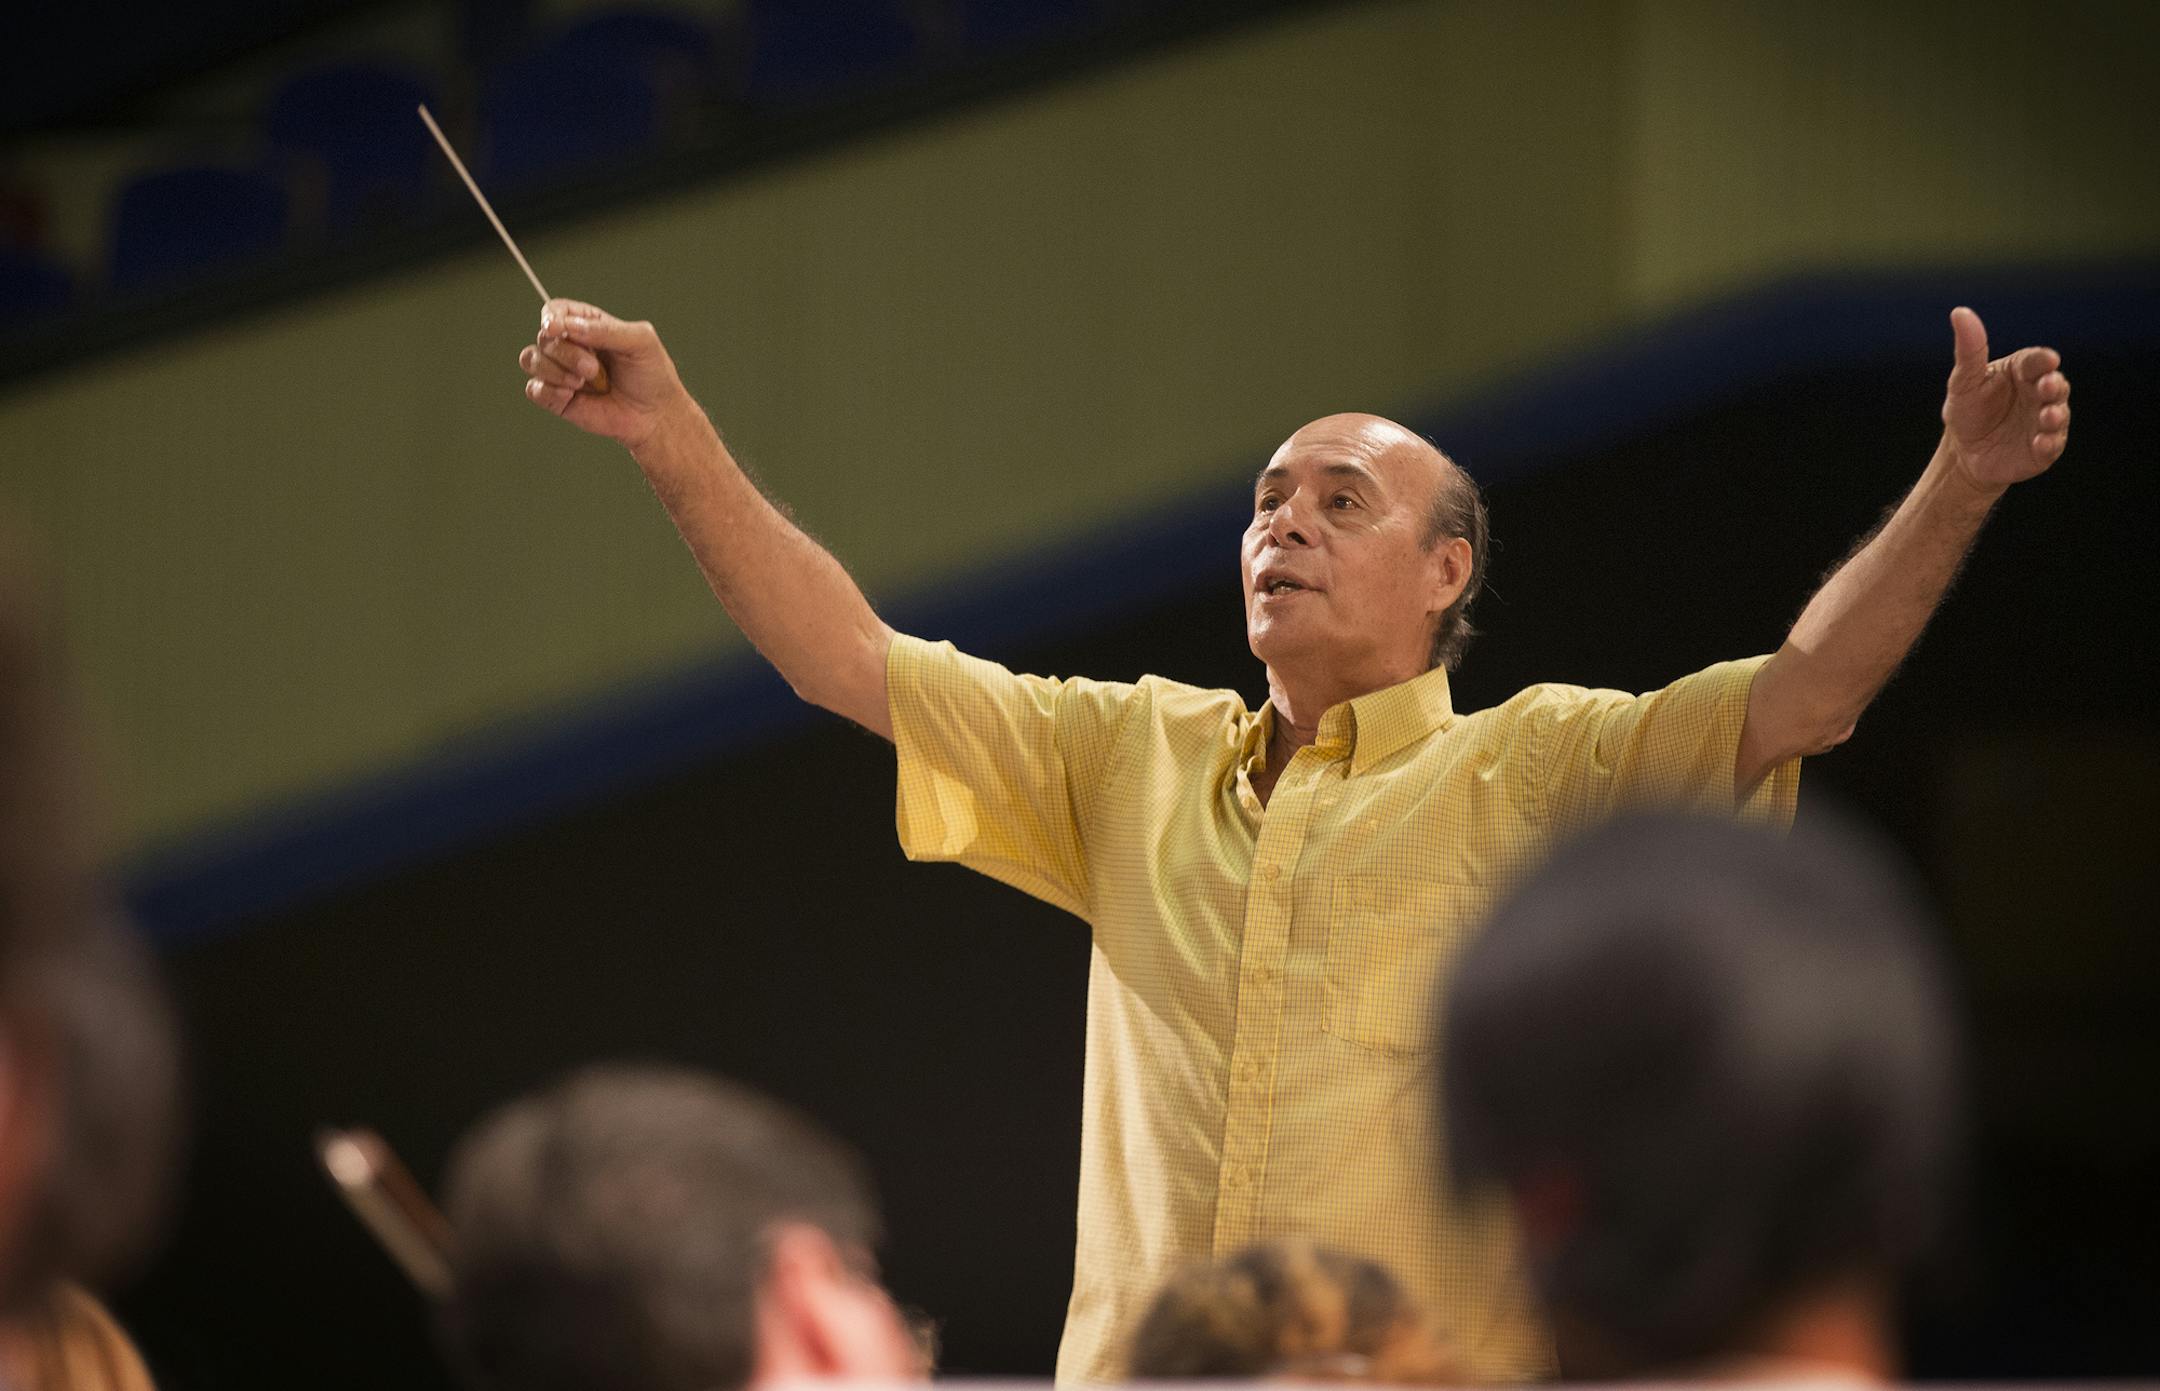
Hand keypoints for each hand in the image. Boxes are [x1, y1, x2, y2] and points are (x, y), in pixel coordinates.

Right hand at [520, 299, 692, 450]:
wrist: (655, 416)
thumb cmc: (652, 376)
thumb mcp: (641, 342)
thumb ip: (606, 329)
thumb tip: (568, 326)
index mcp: (589, 326)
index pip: (556, 311)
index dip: (551, 317)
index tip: (556, 328)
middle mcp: (571, 346)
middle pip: (544, 337)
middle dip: (566, 353)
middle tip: (593, 368)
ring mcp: (562, 372)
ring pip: (531, 359)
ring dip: (554, 370)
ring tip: (582, 383)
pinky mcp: (557, 398)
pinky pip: (533, 389)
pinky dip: (548, 390)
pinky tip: (570, 395)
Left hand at [1941, 305, 2070, 490]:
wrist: (1964, 452)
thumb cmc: (1967, 410)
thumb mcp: (1964, 381)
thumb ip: (1969, 350)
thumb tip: (1959, 312)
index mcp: (2022, 372)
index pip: (2035, 361)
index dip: (2042, 360)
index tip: (2047, 359)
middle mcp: (2039, 394)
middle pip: (2054, 384)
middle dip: (2054, 385)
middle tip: (2047, 386)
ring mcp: (2044, 421)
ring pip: (2058, 414)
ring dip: (2055, 414)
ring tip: (2048, 415)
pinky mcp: (2044, 448)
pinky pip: (2052, 445)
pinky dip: (2049, 443)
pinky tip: (2040, 444)